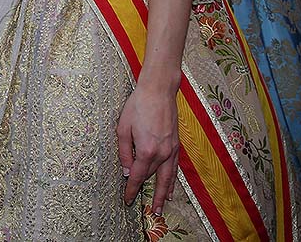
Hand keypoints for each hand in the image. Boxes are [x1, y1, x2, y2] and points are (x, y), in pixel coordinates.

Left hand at [117, 82, 180, 213]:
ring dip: (162, 194)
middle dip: (143, 190)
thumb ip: (124, 152)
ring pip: (166, 177)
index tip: (127, 200)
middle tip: (140, 206)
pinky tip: (171, 190)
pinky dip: (172, 181)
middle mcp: (161, 153)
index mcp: (146, 150)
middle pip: (150, 176)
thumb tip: (125, 170)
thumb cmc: (138, 106)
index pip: (136, 176)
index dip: (131, 189)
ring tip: (160, 208)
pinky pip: (174, 168)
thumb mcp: (123, 128)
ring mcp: (171, 150)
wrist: (159, 91)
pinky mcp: (176, 145)